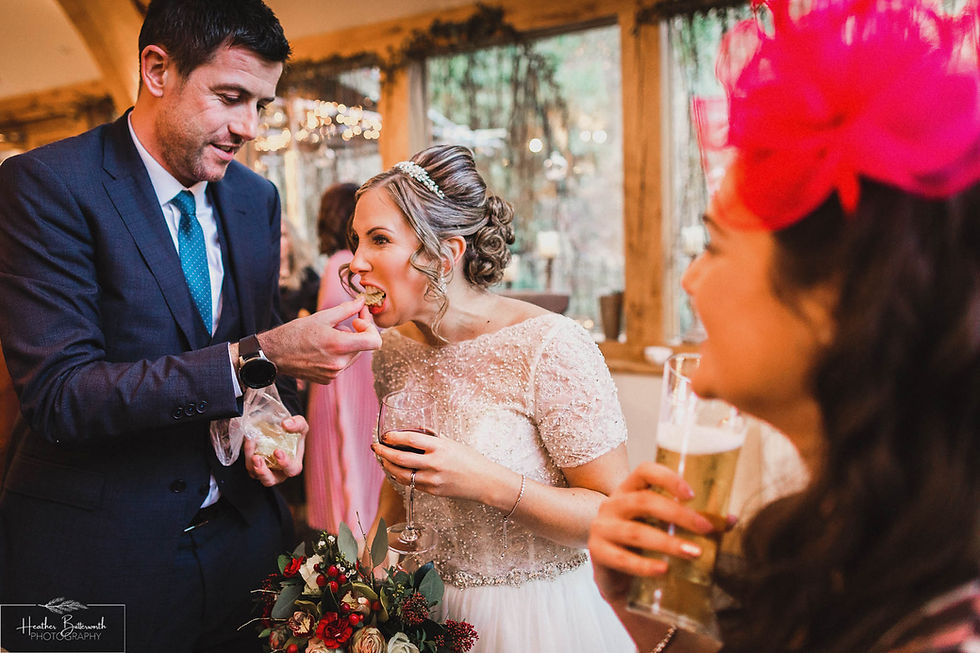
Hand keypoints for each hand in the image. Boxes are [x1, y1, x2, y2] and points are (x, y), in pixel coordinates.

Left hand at [245, 414, 306, 486]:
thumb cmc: (293, 432)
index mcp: (293, 465)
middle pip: (271, 480)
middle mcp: (279, 472)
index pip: (291, 469)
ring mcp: (266, 471)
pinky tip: (249, 442)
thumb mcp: (300, 425)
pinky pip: (249, 466)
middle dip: (263, 472)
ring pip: (256, 475)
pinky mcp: (255, 467)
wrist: (280, 431)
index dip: (285, 463)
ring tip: (250, 449)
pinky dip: (247, 455)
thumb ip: (297, 424)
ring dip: (251, 464)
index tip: (277, 451)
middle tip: (257, 458)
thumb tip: (286, 424)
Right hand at [260, 297, 381, 384]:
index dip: (370, 328)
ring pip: (353, 355)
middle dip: (356, 333)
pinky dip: (338, 354)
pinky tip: (321, 348)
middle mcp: (339, 363)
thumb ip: (347, 309)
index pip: (375, 342)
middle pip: (363, 346)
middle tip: (339, 324)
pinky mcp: (328, 379)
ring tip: (326, 337)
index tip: (358, 321)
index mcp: (339, 346)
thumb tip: (362, 302)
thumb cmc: (295, 333)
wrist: (274, 354)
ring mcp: (334, 374)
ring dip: (346, 344)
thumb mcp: (322, 316)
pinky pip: (342, 364)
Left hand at [371, 430, 496, 503]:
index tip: (385, 435)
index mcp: (440, 447)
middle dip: (384, 452)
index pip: (410, 440)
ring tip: (383, 459)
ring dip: (389, 466)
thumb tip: (416, 430)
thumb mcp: (452, 443)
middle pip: (400, 458)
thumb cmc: (470, 459)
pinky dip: (400, 476)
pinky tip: (395, 471)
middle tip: (375, 447)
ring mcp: (432, 479)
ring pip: (402, 474)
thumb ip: (433, 438)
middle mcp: (434, 463)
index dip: (394, 437)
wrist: (484, 481)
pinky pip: (411, 483)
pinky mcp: (432, 491)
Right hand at [588, 461, 716, 605]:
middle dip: (678, 515)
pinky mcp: (597, 554)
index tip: (692, 494)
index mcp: (629, 491)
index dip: (668, 478)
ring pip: (636, 532)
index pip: (644, 471)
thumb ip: (695, 522)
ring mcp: (601, 528)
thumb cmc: (646, 548)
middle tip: (705, 529)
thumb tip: (731, 519)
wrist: (619, 580)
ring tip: (694, 554)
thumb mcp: (666, 530)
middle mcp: (612, 505)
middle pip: (644, 501)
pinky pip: (622, 559)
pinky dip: (645, 566)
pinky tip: (664, 570)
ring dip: (668, 543)